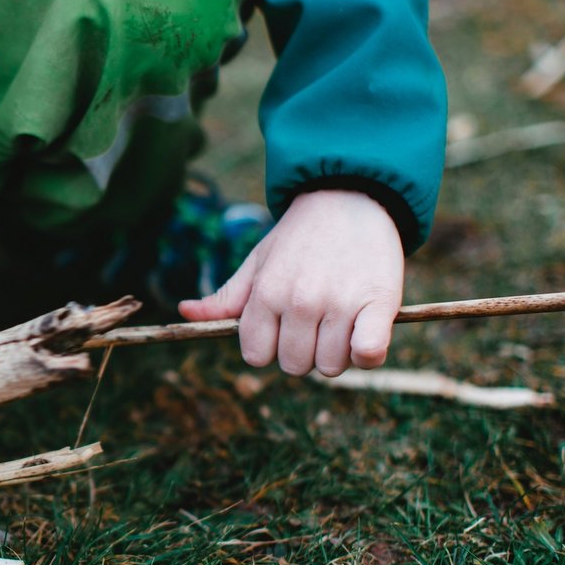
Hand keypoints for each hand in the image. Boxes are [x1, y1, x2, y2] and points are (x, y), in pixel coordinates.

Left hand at [178, 189, 403, 375]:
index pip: (255, 355)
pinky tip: (365, 334)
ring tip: (341, 322)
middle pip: (293, 365)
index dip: (269, 347)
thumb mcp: (258, 262)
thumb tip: (185, 311)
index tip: (283, 328)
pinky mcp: (379, 304)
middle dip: (303, 352)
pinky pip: (368, 354)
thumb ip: (227, 296)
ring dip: (336, 353)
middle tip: (316, 323)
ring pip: (330, 367)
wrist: (350, 198)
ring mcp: (339, 304)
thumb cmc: (299, 237)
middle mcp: (300, 301)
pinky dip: (367, 354)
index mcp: (266, 293)